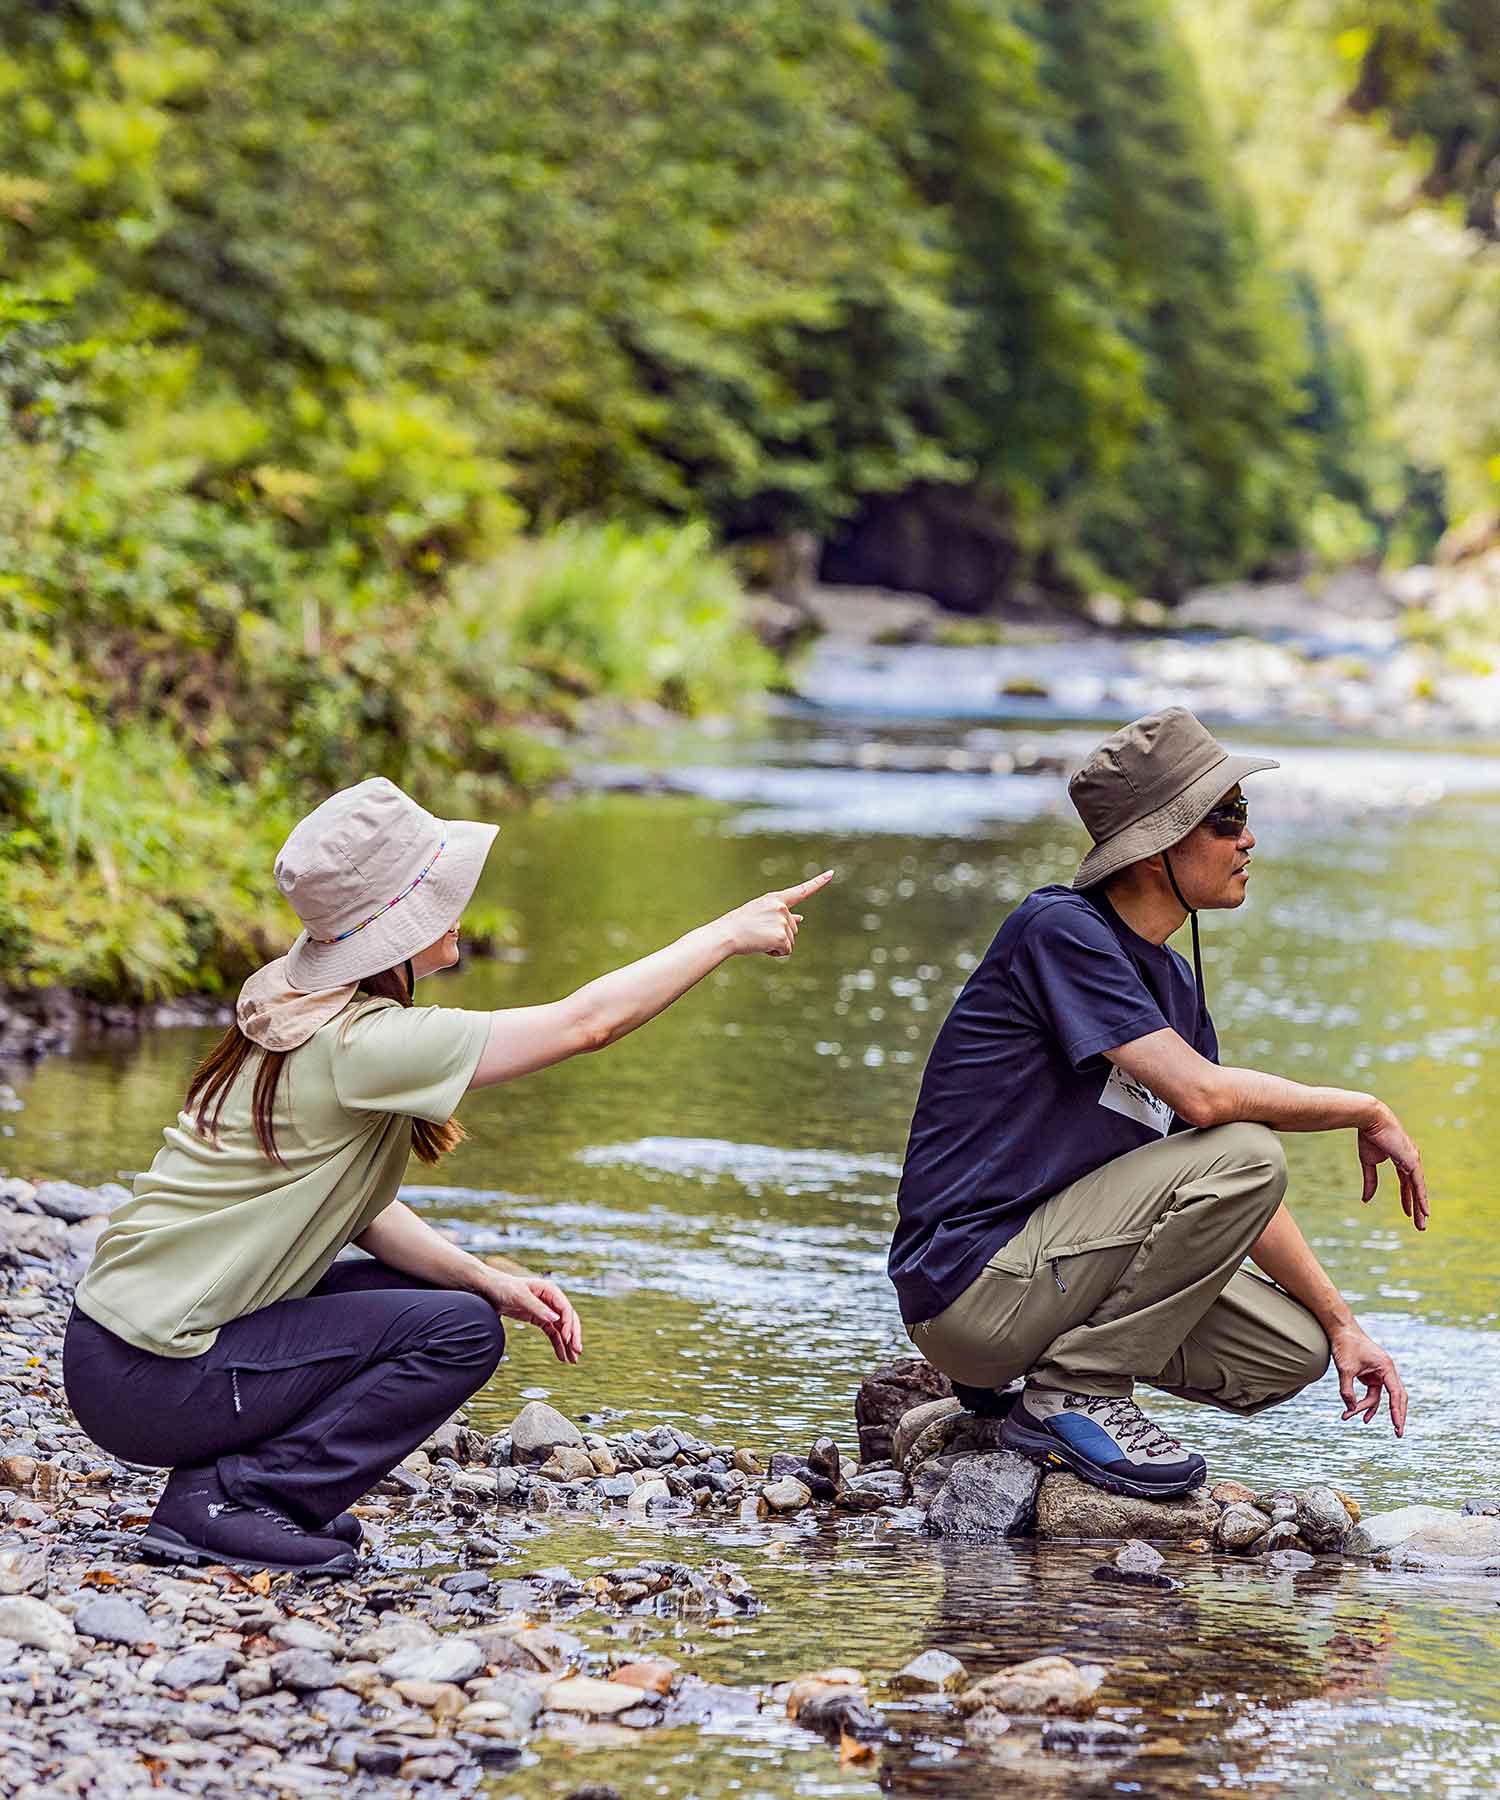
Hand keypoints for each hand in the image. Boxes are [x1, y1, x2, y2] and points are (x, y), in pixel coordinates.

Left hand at [487, 1274, 581, 1364]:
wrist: (490, 1290)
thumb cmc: (505, 1288)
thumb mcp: (520, 1297)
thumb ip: (537, 1308)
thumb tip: (555, 1319)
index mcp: (550, 1290)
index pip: (565, 1309)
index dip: (568, 1324)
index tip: (567, 1339)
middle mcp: (551, 1300)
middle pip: (568, 1320)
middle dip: (574, 1336)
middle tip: (577, 1352)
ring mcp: (546, 1310)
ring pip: (562, 1329)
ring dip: (568, 1344)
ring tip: (572, 1361)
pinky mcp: (540, 1319)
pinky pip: (553, 1333)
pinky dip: (558, 1344)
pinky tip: (561, 1356)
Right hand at [719, 871, 833, 957]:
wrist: (727, 934)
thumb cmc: (741, 925)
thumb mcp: (762, 914)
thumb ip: (783, 915)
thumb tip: (802, 919)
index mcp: (775, 899)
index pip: (801, 891)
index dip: (818, 882)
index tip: (832, 873)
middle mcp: (781, 907)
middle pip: (794, 928)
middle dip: (780, 935)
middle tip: (759, 933)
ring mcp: (782, 921)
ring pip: (790, 941)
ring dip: (776, 944)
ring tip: (758, 938)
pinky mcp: (782, 936)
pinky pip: (786, 951)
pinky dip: (775, 953)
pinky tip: (762, 946)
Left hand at [1328, 1321, 1407, 1436]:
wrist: (1339, 1329)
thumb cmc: (1345, 1345)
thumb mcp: (1344, 1369)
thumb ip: (1347, 1390)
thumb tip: (1349, 1409)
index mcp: (1386, 1368)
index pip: (1395, 1394)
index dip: (1397, 1411)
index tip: (1397, 1426)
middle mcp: (1386, 1371)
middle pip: (1396, 1398)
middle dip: (1396, 1415)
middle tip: (1398, 1433)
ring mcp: (1379, 1374)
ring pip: (1378, 1397)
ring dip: (1368, 1408)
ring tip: (1356, 1418)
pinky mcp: (1370, 1375)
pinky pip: (1371, 1393)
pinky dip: (1364, 1403)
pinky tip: (1356, 1412)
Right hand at [1357, 1105, 1428, 1230]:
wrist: (1370, 1119)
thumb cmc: (1369, 1136)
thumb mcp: (1368, 1162)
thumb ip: (1370, 1181)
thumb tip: (1366, 1201)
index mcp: (1401, 1158)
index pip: (1406, 1182)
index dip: (1406, 1197)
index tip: (1408, 1212)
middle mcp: (1411, 1160)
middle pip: (1415, 1188)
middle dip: (1417, 1206)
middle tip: (1420, 1224)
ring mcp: (1414, 1160)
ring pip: (1419, 1189)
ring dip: (1421, 1208)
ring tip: (1423, 1224)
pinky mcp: (1412, 1161)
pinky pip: (1418, 1184)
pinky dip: (1422, 1198)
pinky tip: (1425, 1211)